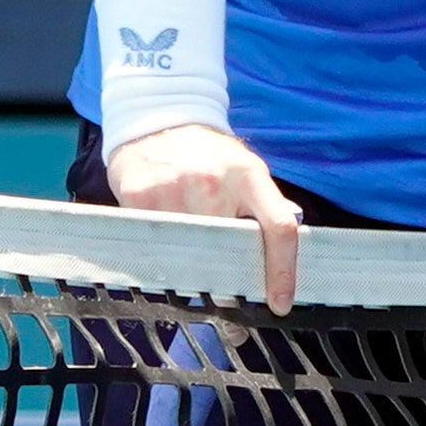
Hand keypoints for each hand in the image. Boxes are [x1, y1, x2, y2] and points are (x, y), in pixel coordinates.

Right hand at [103, 120, 303, 311]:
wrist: (157, 121)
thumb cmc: (207, 155)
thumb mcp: (245, 169)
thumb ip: (264, 208)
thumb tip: (284, 256)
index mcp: (249, 175)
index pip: (278, 227)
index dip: (283, 272)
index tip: (279, 303)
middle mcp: (213, 181)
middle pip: (228, 254)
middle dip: (229, 284)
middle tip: (228, 304)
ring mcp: (174, 188)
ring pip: (188, 257)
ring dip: (192, 272)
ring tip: (189, 261)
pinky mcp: (140, 197)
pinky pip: (155, 246)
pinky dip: (162, 255)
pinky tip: (164, 239)